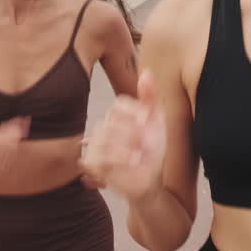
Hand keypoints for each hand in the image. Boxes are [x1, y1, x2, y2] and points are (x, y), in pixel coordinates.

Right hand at [80, 69, 166, 200]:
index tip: (147, 120)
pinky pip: (97, 156)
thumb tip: (147, 72)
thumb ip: (151, 96)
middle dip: (133, 133)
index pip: (119, 104)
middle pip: (112, 122)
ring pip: (104, 139)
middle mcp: (105, 126)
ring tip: (139, 157)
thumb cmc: (153, 148)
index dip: (133, 111)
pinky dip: (116, 160)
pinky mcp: (92, 162)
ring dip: (125, 148)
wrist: (150, 178)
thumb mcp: (158, 121)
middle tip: (149, 144)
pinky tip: (130, 163)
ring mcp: (96, 144)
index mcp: (120, 114)